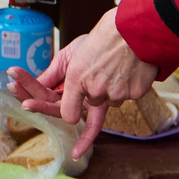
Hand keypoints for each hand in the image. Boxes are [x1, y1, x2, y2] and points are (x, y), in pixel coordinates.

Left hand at [30, 11, 159, 159]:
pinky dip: (127, 86)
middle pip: (90, 106)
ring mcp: (116, 93)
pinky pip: (126, 97)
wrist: (135, 29)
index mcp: (76, 77)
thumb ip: (56, 74)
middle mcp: (94, 88)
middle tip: (80, 148)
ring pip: (109, 101)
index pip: (67, 113)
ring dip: (109, 89)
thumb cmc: (102, 39)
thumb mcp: (72, 52)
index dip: (68, 117)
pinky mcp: (135, 94)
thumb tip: (43, 90)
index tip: (69, 128)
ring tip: (114, 65)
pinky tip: (129, 70)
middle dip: (89, 110)